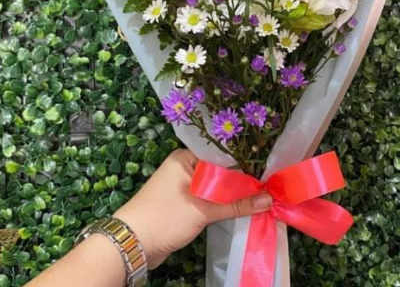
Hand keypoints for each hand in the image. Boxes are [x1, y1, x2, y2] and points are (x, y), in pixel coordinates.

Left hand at [113, 149, 271, 268]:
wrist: (131, 244)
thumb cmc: (165, 217)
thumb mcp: (203, 210)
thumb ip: (236, 204)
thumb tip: (268, 199)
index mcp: (186, 157)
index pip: (221, 155)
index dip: (244, 163)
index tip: (267, 172)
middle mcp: (184, 167)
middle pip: (219, 171)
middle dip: (240, 181)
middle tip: (267, 187)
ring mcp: (182, 185)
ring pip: (214, 186)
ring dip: (231, 194)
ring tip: (259, 197)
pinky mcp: (182, 202)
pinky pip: (207, 198)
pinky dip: (221, 204)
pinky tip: (240, 208)